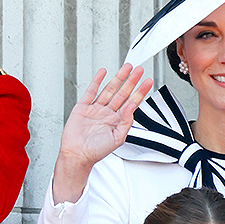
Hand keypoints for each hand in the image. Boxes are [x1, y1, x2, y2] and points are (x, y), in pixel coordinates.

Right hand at [52, 65, 152, 202]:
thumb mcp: (117, 139)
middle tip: (139, 70)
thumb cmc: (96, 152)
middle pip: (122, 93)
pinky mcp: (83, 107)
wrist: (77, 155)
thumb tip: (132, 108)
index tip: (147, 82)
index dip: (140, 92)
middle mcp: (107, 113)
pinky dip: (96, 81)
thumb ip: (126, 122)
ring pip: (109, 89)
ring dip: (118, 78)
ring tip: (127, 68)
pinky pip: (91, 91)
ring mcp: (95, 109)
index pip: (131, 102)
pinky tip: (103, 73)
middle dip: (131, 81)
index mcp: (117, 121)